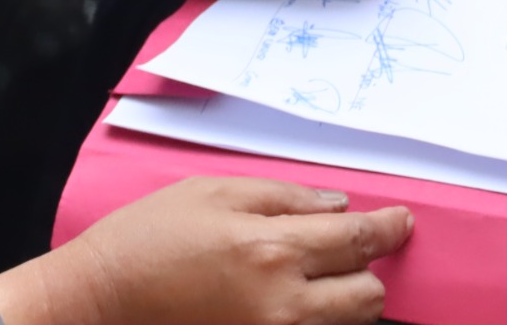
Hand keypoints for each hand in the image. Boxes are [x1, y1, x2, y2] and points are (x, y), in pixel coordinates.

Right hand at [0, 177, 412, 324]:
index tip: (404, 223)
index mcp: (271, 247)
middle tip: (351, 250)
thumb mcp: (212, 193)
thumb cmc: (150, 237)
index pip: (357, 239)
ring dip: (346, 301)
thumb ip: (282, 197)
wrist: (102, 299)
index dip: (390, 229)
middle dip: (367, 270)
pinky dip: (317, 322)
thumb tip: (338, 203)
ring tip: (318, 279)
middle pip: (367, 294)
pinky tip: (295, 302)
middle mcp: (282, 302)